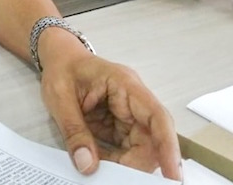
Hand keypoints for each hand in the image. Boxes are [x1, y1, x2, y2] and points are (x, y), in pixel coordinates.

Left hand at [40, 51, 180, 179]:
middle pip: (151, 139)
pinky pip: (126, 149)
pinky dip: (114, 159)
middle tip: (115, 176)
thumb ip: (73, 130)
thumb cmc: (62, 68)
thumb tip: (87, 164)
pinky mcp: (121, 125)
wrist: (59, 59)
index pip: (156, 117)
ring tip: (99, 166)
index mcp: (124, 85)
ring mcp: (129, 113)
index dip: (168, 146)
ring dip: (124, 163)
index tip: (173, 174)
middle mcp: (133, 101)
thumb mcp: (59, 98)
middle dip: (137, 162)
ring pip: (140, 147)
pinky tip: (97, 159)